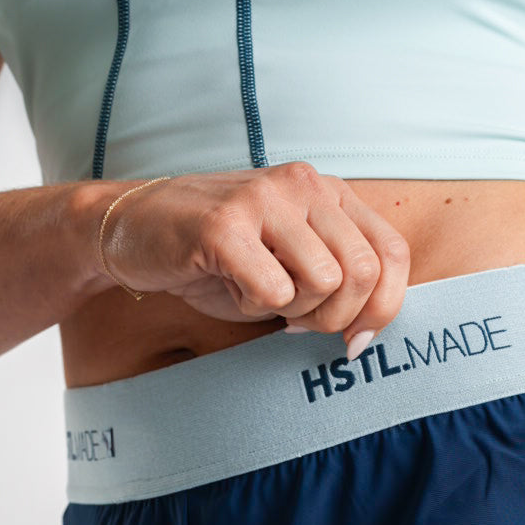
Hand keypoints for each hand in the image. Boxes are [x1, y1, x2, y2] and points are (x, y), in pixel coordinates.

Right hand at [95, 161, 410, 350]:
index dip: (384, 308)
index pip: (392, 254)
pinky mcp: (225, 225)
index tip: (355, 340)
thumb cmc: (218, 256)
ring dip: (293, 310)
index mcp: (328, 192)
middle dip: (336, 318)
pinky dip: (254, 307)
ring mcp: (264, 199)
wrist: (132, 230)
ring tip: (258, 293)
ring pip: (324, 282)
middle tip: (297, 321)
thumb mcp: (291, 263)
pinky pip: (273, 292)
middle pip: (363, 273)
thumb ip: (338, 282)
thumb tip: (369, 332)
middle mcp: (303, 185)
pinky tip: (230, 286)